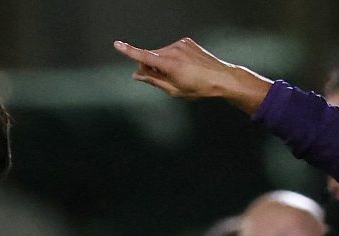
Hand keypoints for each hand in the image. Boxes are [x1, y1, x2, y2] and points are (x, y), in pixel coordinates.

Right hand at [113, 38, 272, 112]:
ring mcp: (180, 44)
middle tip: (161, 80)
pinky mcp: (186, 41)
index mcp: (169, 64)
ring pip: (162, 53)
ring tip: (180, 74)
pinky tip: (185, 67)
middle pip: (152, 57)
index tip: (117, 44)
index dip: (129, 51)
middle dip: (151, 67)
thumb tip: (137, 74)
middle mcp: (173, 50)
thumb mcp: (174, 90)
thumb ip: (153, 81)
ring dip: (163, 63)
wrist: (221, 78)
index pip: (144, 56)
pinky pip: (172, 49)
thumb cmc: (198, 88)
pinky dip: (173, 57)